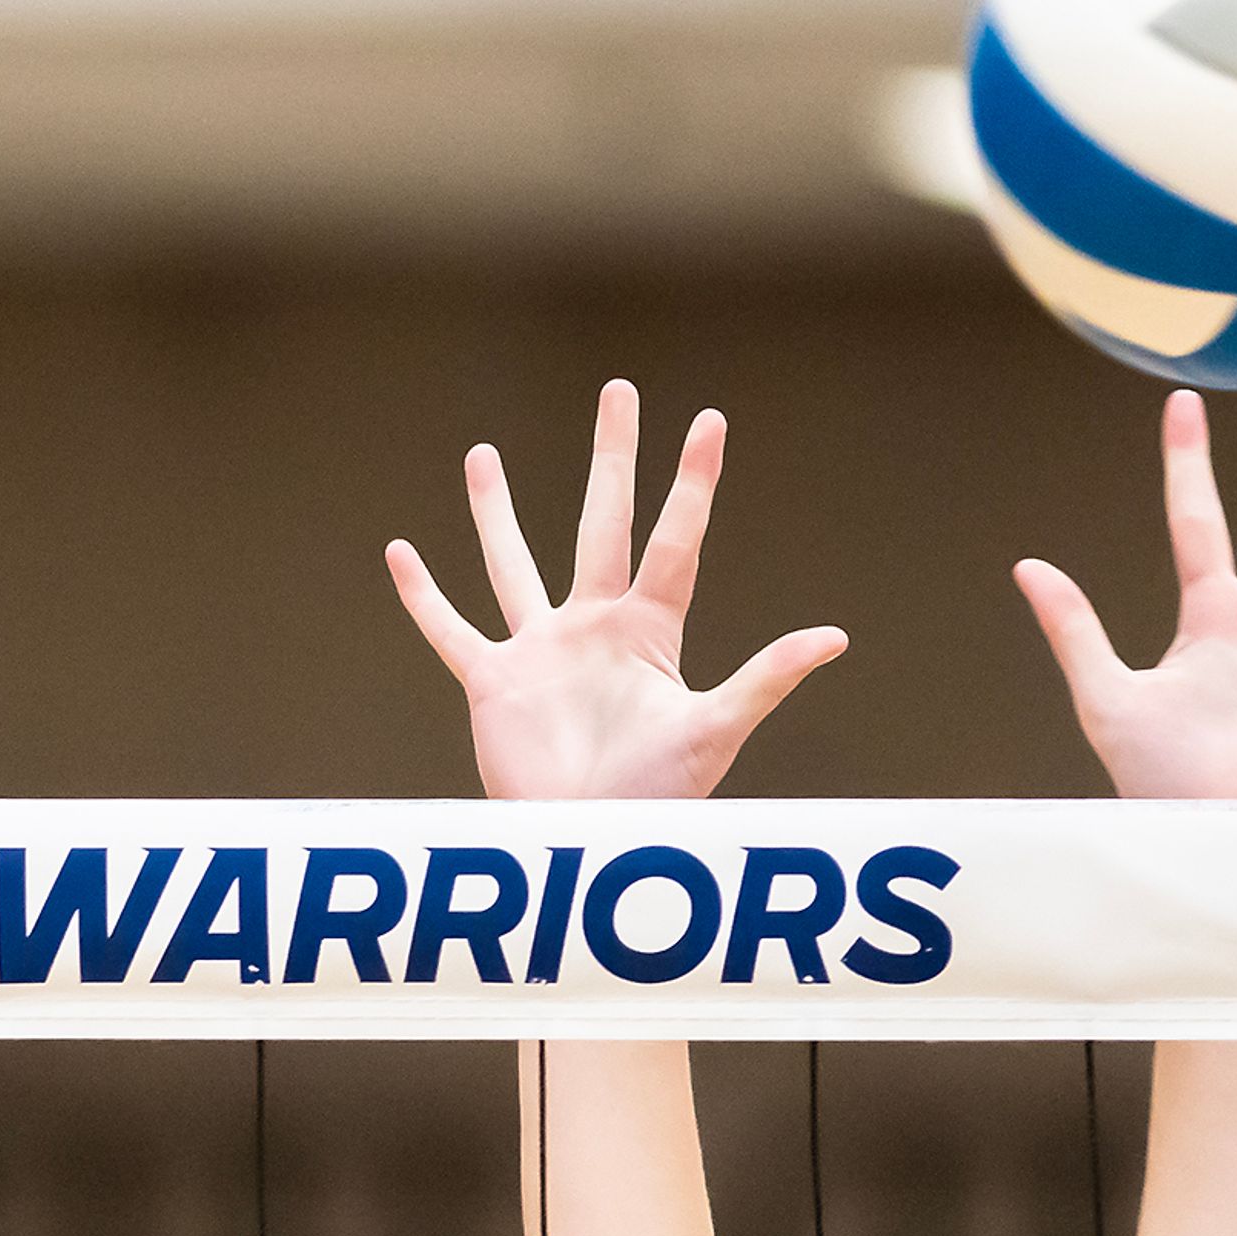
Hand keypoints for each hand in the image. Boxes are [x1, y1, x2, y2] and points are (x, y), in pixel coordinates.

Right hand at [384, 379, 846, 800]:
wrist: (588, 844)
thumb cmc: (657, 798)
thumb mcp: (716, 731)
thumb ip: (765, 678)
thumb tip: (836, 637)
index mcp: (650, 631)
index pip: (676, 539)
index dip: (693, 481)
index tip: (709, 420)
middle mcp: (595, 628)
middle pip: (603, 521)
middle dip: (612, 457)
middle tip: (618, 391)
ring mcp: (541, 652)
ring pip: (513, 564)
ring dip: (496, 511)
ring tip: (482, 455)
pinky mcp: (493, 683)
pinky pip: (451, 631)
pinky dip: (424, 596)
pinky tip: (400, 553)